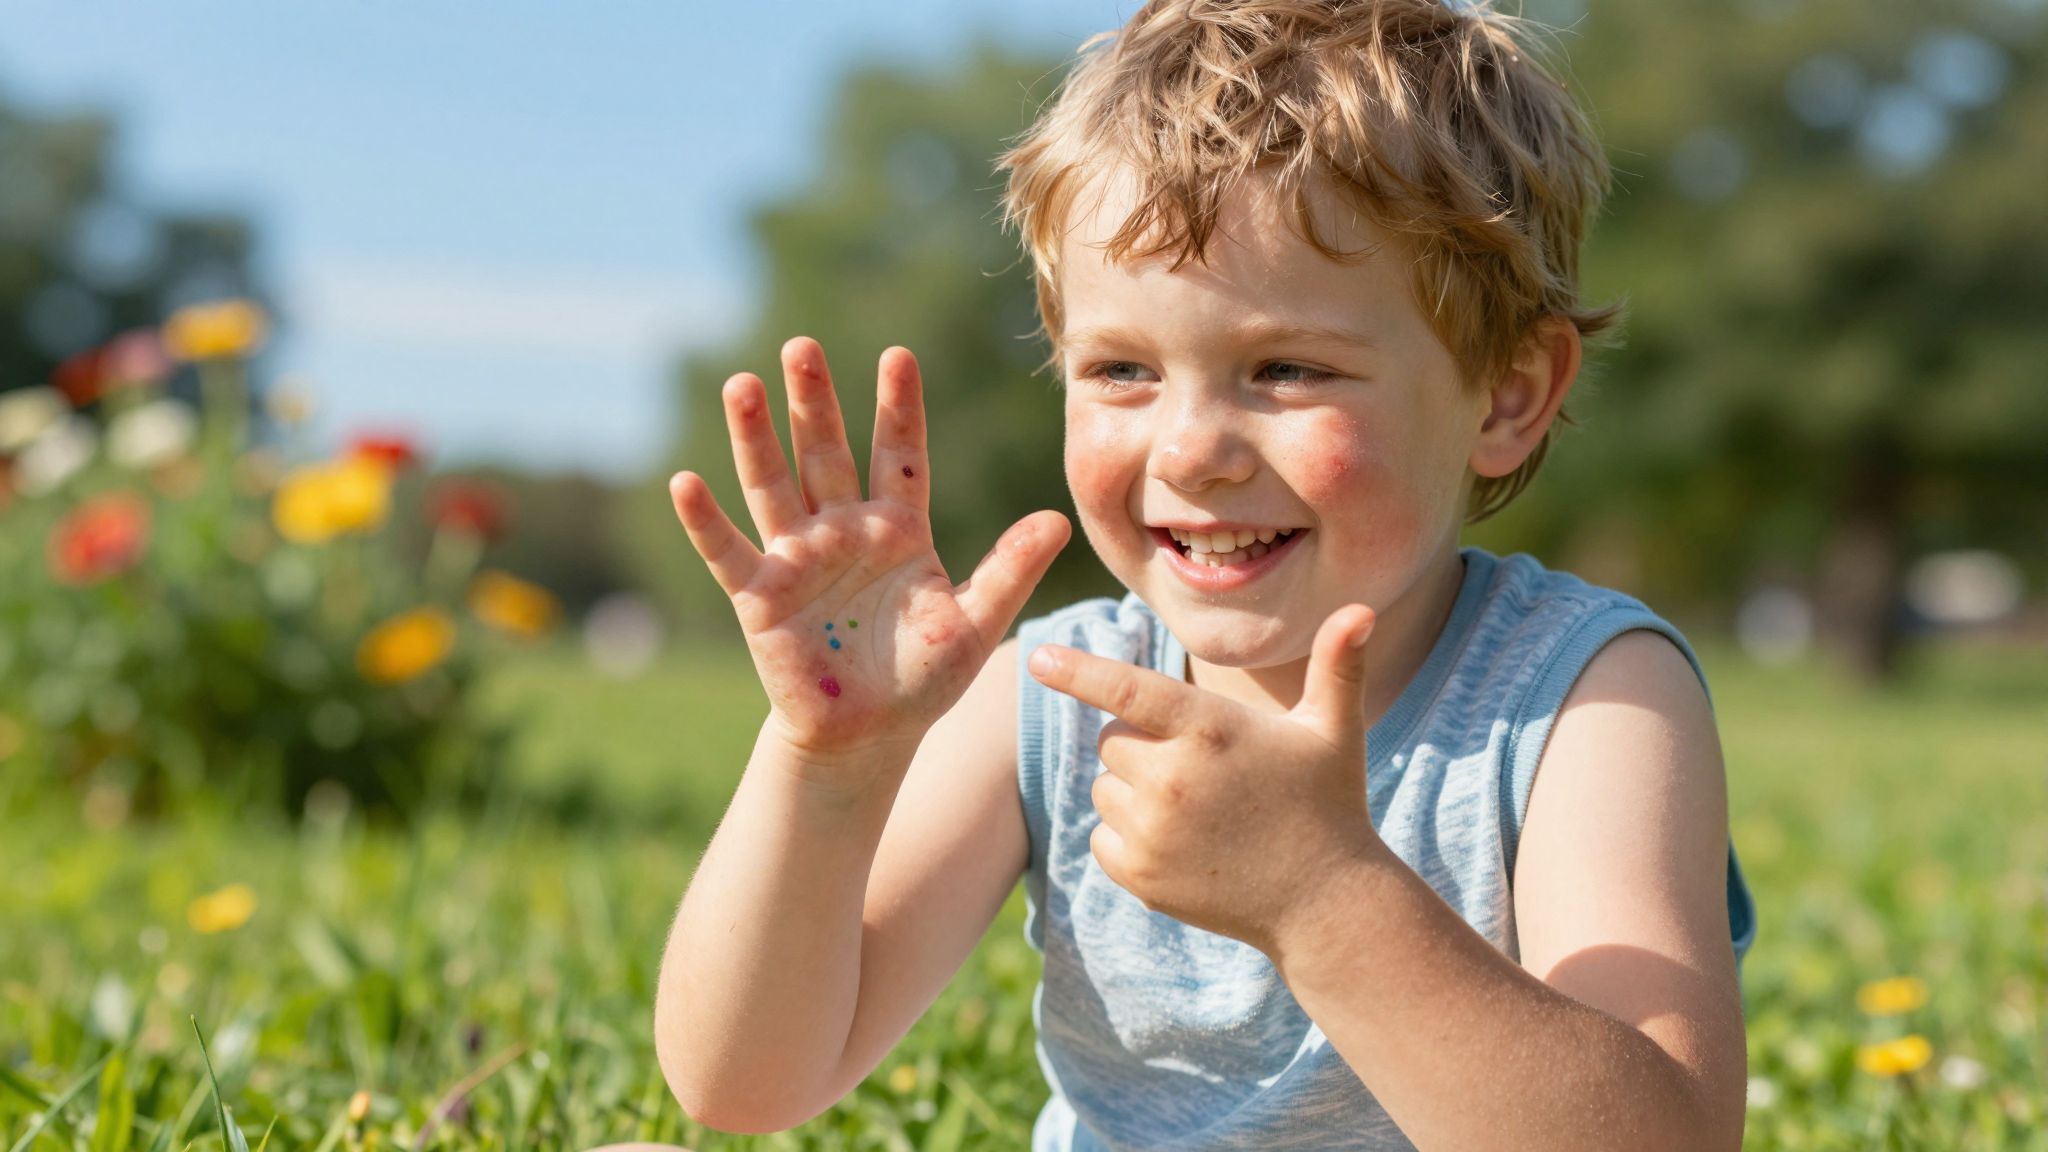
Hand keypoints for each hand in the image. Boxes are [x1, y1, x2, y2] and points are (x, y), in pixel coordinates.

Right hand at [670, 337, 1068, 782]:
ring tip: (741, 384)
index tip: (898, 355)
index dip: (898, 407)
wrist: (869, 736)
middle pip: (825, 452)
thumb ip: (1010, 570)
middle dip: (813, 402)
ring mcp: (798, 558)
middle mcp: (844, 529)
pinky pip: (729, 552)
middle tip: (802, 347)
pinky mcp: (760, 597)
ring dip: (754, 437)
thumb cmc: (924, 679)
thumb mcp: (975, 623)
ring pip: (773, 485)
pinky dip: (705, 521)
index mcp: (898, 527)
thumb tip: (1059, 520)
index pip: (898, 453)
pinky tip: (685, 483)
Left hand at [1026, 604, 1388, 952]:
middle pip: (1111, 740)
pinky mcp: (1139, 876)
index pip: (1127, 689)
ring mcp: (1153, 832)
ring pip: (1104, 788)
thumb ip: (1339, 666)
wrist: (1325, 903)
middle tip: (1200, 768)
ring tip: (1198, 810)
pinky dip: (1128, 838)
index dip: (1080, 671)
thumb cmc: (1328, 804)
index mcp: (1210, 730)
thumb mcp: (1334, 730)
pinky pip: (1102, 837)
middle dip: (1142, 746)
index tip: (1039, 656)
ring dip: (1134, 792)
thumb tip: (1364, 610)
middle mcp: (1173, 779)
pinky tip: (1183, 845)